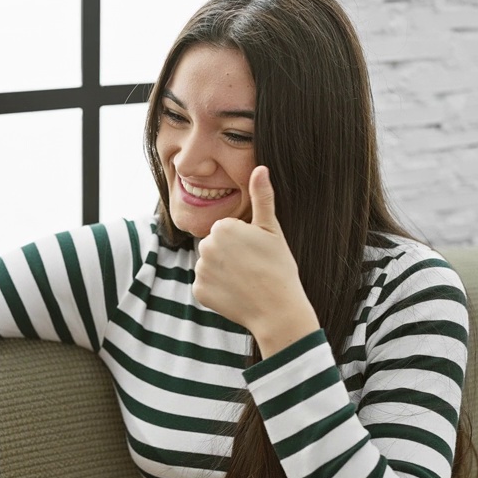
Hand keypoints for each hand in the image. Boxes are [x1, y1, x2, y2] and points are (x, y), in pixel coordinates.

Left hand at [192, 166, 320, 357]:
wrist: (277, 310)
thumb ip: (262, 197)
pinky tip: (235, 293)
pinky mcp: (198, 291)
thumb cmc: (279, 267)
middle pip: (215, 245)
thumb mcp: (272, 229)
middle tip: (252, 267)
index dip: (243, 240)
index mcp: (222, 227)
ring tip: (245, 280)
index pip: (227, 229)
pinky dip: (217, 290)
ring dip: (223, 271)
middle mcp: (206, 246)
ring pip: (209, 265)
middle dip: (229, 254)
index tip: (256, 252)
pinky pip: (206, 285)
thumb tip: (260, 168)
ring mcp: (200, 270)